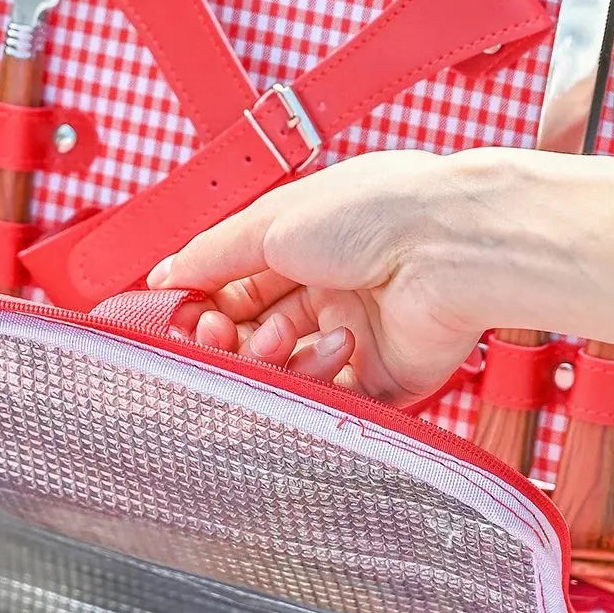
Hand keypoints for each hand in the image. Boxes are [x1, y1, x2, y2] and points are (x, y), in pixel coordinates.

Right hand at [148, 147, 613, 405]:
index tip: (182, 315)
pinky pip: (326, 399)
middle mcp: (329, 289)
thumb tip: (164, 273)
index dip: (206, 303)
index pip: (237, 285)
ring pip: (283, 370)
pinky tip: (333, 345)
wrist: (449, 248)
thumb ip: (211, 252)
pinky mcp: (380, 380)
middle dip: (228, 336)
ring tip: (280, 335)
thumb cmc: (376, 212)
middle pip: (254, 332)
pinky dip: (316, 378)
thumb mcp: (272, 220)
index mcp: (307, 244)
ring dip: (270, 355)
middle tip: (218, 332)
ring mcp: (354, 337)